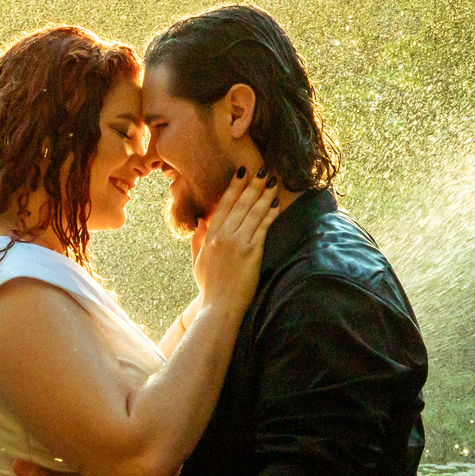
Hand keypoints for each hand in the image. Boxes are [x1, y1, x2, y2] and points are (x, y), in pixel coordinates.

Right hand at [192, 166, 279, 312]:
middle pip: (241, 204)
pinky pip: (263, 228)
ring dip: (265, 195)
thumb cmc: (209, 287)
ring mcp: (238, 243)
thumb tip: (200, 221)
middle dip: (253, 185)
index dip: (234, 186)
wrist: (219, 306)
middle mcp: (223, 236)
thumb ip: (198, 239)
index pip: (224, 204)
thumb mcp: (198, 261)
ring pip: (253, 212)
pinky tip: (277, 204)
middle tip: (263, 169)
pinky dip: (270, 214)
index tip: (243, 171)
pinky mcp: (251, 253)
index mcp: (210, 236)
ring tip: (274, 182)